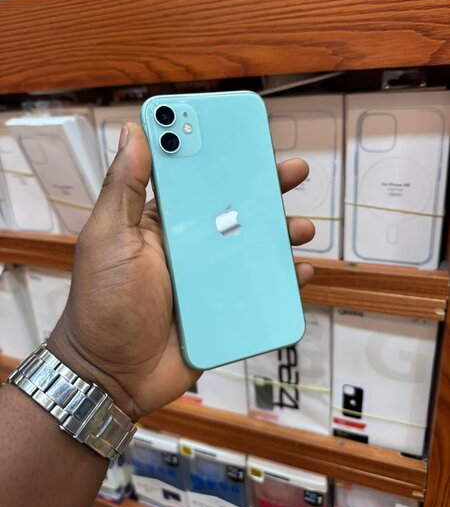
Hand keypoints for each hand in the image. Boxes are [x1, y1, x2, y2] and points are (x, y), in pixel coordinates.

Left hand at [48, 122, 314, 420]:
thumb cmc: (104, 303)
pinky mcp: (225, 311)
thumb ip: (123, 188)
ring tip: (301, 228)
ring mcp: (211, 279)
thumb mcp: (108, 238)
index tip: (245, 137)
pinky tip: (298, 271)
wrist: (113, 375)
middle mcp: (191, 246)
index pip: (196, 181)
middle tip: (293, 173)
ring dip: (281, 233)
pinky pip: (261, 290)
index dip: (221, 157)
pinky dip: (283, 280)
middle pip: (235, 210)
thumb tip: (133, 132)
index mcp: (163, 223)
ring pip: (255, 248)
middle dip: (266, 190)